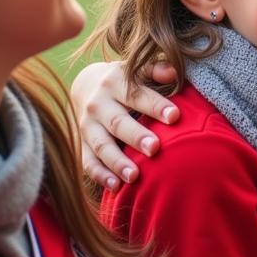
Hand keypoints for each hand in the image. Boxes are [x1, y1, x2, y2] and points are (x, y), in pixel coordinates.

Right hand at [70, 60, 178, 189]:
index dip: (155, 105)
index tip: (175, 116)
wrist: (85, 85)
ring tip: (135, 176)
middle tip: (155, 148)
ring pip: (101, 146)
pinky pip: (88, 162)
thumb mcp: (135, 69)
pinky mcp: (82, 144)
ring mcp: (87, 126)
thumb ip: (155, 70)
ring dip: (117, 162)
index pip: (137, 94)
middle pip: (118, 123)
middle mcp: (98, 105)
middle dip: (136, 136)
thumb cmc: (123, 80)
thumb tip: (175, 71)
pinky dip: (100, 175)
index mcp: (115, 83)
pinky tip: (116, 186)